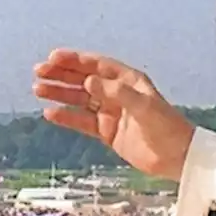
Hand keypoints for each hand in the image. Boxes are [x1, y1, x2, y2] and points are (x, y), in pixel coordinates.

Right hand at [32, 48, 194, 179]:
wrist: (177, 157)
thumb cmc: (167, 128)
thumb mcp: (144, 106)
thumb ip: (116, 93)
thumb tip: (88, 81)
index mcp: (129, 80)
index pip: (97, 65)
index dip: (75, 60)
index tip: (53, 57)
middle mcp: (118, 93)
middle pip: (84, 79)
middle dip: (61, 74)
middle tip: (38, 72)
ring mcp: (112, 112)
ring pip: (80, 99)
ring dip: (59, 93)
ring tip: (38, 90)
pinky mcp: (108, 132)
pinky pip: (82, 122)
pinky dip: (66, 117)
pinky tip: (50, 113)